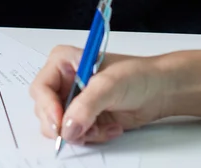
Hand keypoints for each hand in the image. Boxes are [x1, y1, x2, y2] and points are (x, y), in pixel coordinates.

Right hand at [29, 45, 173, 144]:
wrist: (158, 90)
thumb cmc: (136, 75)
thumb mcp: (109, 85)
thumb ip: (87, 106)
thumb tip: (68, 127)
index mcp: (63, 62)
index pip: (42, 88)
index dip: (47, 107)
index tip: (60, 124)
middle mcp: (64, 81)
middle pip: (45, 111)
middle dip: (67, 124)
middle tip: (87, 128)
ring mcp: (73, 101)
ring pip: (61, 127)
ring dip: (84, 132)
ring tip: (105, 125)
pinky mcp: (83, 118)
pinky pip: (77, 136)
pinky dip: (94, 136)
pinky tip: (111, 126)